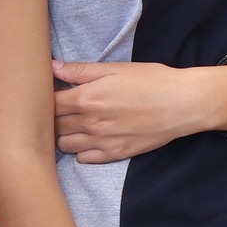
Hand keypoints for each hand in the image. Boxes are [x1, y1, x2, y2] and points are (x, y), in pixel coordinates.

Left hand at [53, 61, 226, 162]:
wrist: (183, 104)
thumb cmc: (152, 80)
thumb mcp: (116, 69)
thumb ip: (81, 70)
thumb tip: (51, 67)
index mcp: (86, 98)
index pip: (48, 103)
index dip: (44, 98)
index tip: (47, 94)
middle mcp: (89, 123)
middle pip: (52, 125)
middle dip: (51, 117)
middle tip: (59, 108)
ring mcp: (101, 142)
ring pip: (64, 145)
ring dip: (63, 135)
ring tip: (73, 124)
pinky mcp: (115, 154)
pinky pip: (84, 159)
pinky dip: (82, 150)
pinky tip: (90, 138)